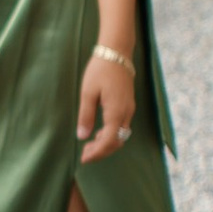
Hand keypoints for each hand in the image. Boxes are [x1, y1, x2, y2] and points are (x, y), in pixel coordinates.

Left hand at [76, 46, 135, 163]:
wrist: (116, 53)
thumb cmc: (100, 70)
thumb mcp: (87, 92)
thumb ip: (85, 116)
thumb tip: (82, 136)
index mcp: (116, 112)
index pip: (109, 141)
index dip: (97, 153)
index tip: (83, 158)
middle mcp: (126, 113)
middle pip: (117, 142)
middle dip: (101, 151)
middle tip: (84, 154)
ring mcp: (129, 109)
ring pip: (121, 135)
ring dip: (106, 144)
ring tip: (89, 146)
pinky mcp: (128, 106)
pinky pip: (122, 127)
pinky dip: (111, 135)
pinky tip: (98, 133)